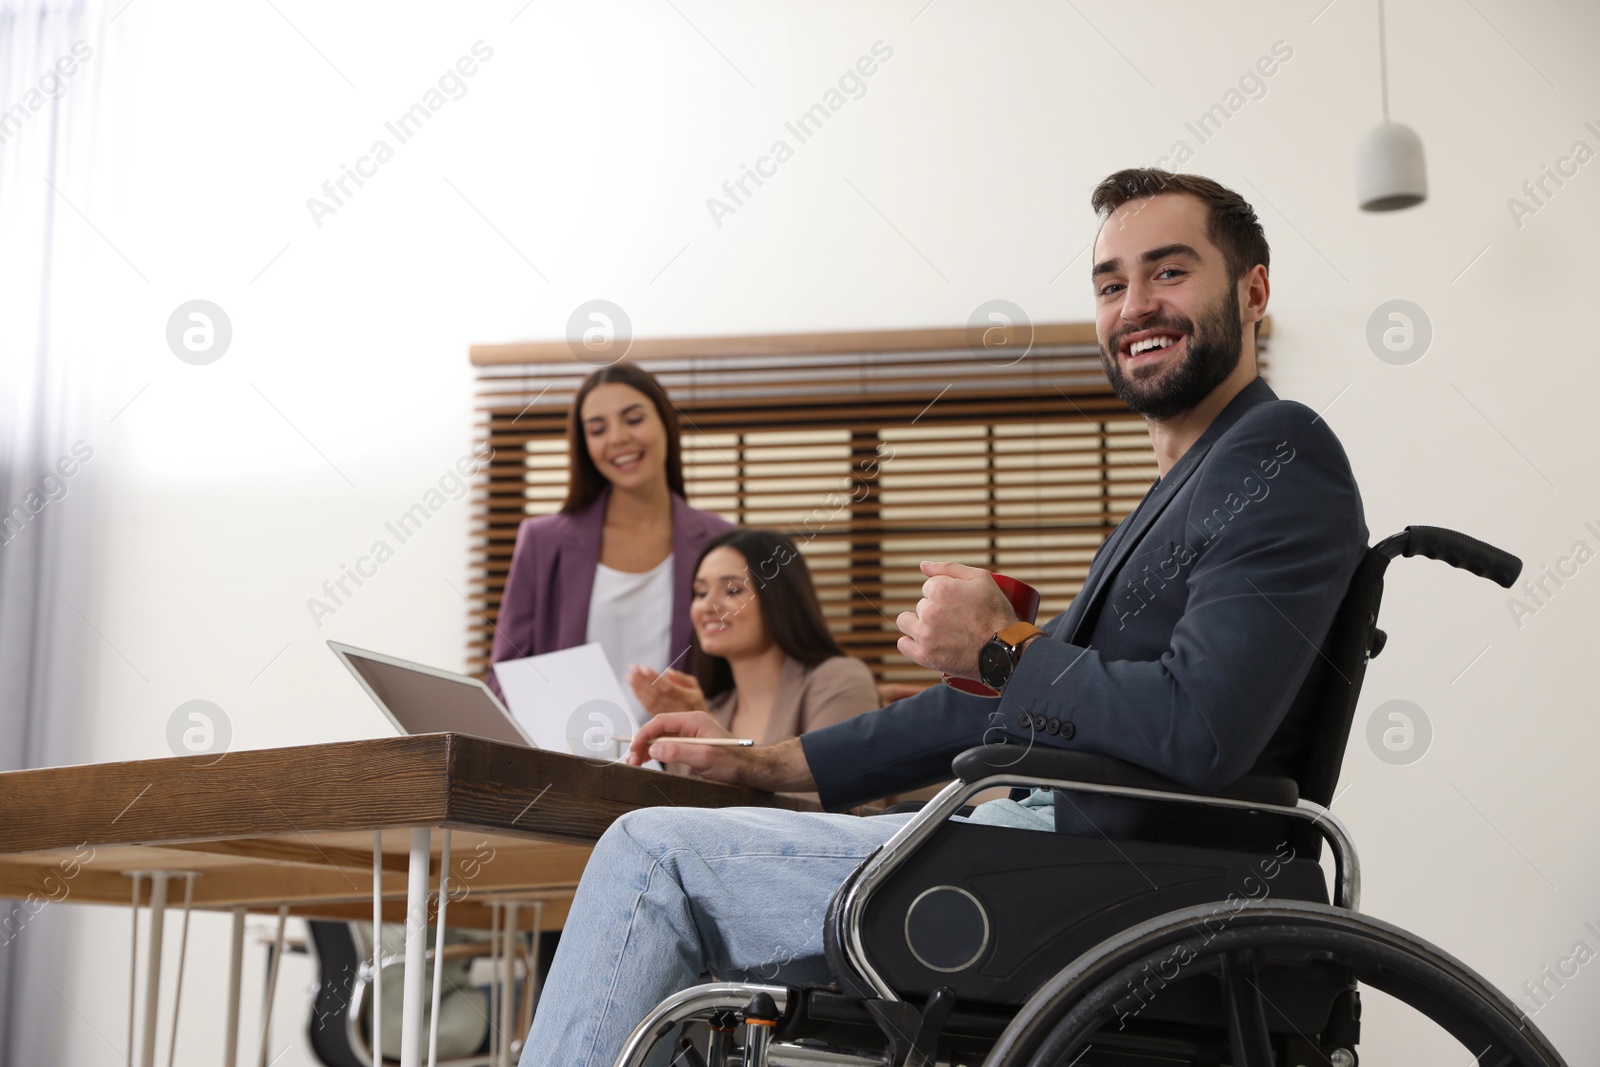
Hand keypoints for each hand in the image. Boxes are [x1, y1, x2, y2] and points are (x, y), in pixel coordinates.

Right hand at [626, 712, 814, 792]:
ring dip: (647, 749)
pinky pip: (668, 746)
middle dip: (642, 743)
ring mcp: (691, 735)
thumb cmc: (734, 763)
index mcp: (694, 719)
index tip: (633, 750)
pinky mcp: (691, 746)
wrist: (752, 770)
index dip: (643, 735)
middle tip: (631, 761)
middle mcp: (691, 724)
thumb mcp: (705, 758)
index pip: (661, 721)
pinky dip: (656, 753)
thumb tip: (653, 749)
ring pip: (661, 738)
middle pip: (658, 728)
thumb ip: (679, 751)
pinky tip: (648, 762)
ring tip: (635, 763)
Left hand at [628, 664, 707, 714]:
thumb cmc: (695, 703)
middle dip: (643, 680)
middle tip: (632, 669)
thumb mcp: (695, 687)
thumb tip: (668, 672)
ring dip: (638, 688)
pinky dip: (640, 697)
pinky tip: (634, 688)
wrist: (698, 728)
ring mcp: (670, 716)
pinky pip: (649, 709)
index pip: (669, 688)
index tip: (643, 668)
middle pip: (657, 694)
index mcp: (689, 699)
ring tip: (630, 677)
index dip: (655, 679)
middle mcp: (679, 708)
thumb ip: (682, 679)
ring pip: (651, 702)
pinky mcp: (662, 722)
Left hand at [896, 561, 1017, 678]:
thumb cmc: (996, 614)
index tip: (957, 604)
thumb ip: (948, 567)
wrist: (1005, 650)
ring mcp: (925, 635)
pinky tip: (926, 642)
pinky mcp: (925, 656)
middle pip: (921, 605)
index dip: (944, 595)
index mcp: (940, 589)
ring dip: (918, 624)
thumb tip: (923, 565)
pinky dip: (911, 643)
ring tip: (940, 631)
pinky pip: (903, 644)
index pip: (928, 587)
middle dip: (935, 610)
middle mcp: (929, 611)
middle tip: (956, 620)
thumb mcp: (981, 579)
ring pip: (906, 622)